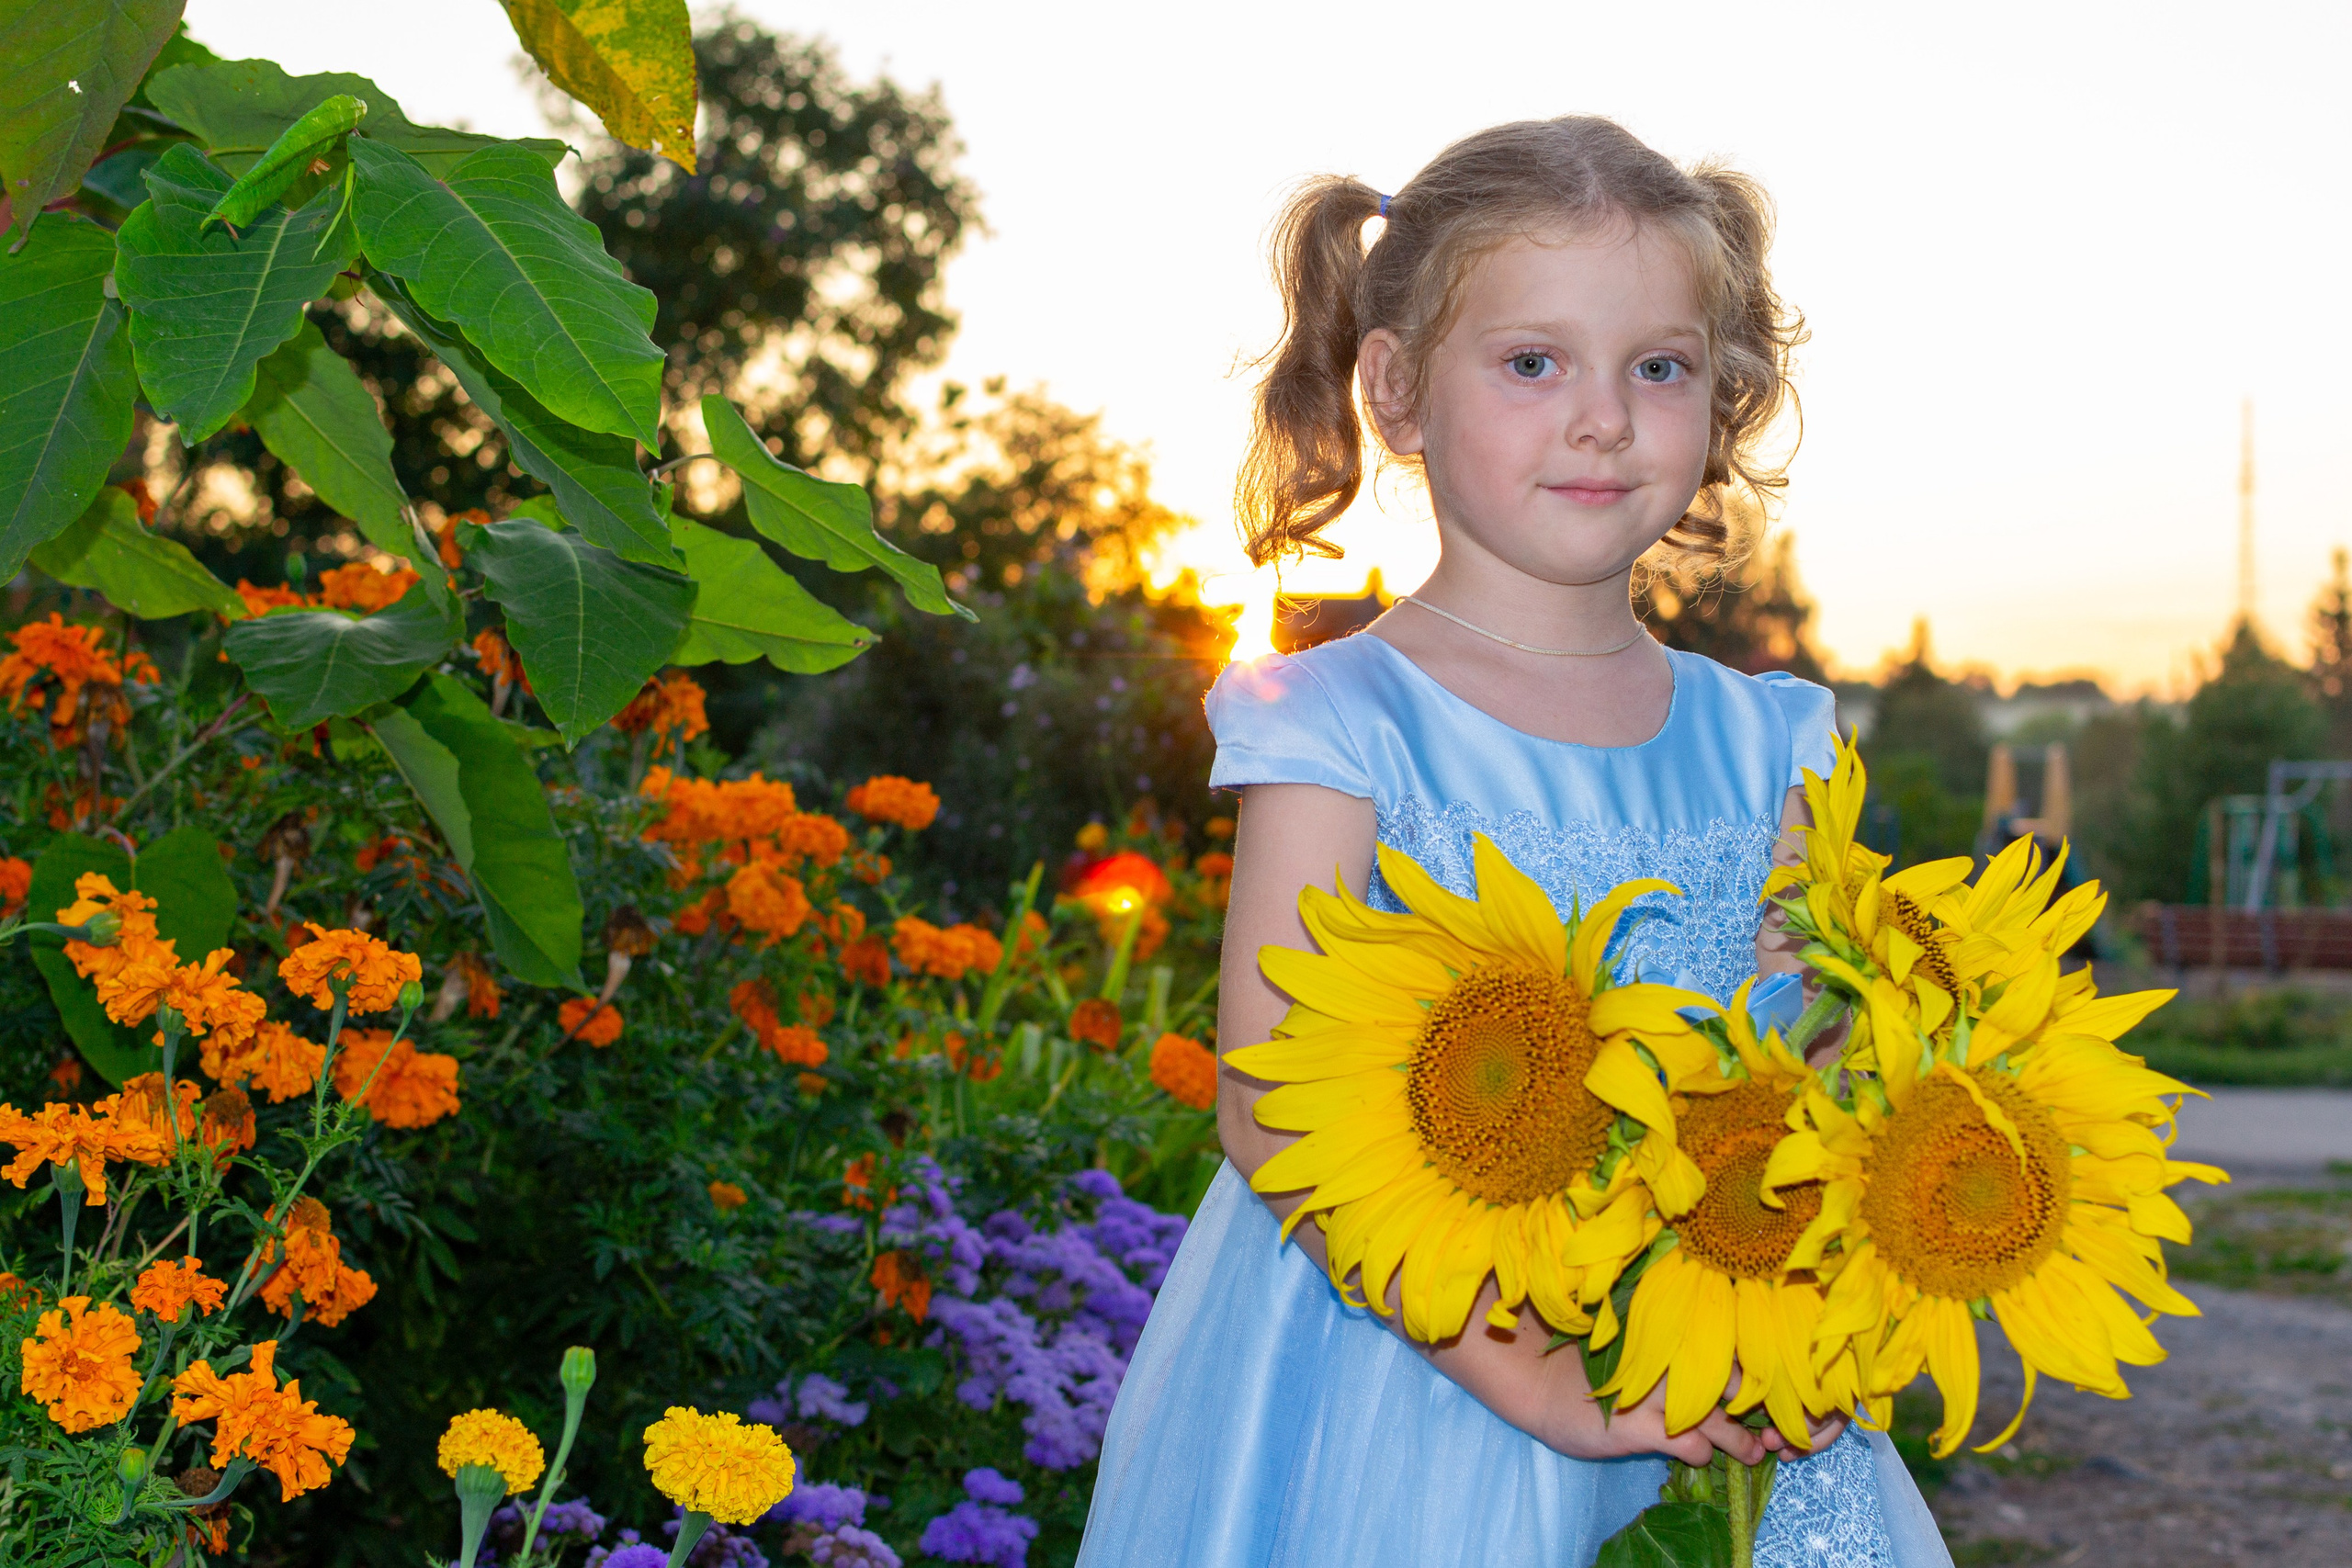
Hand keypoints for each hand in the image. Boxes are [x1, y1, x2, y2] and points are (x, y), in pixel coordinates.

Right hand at [1517, 1345, 1771, 1466]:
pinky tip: (1697, 1453)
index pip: (1726, 1347)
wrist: (1540, 1384)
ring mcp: (1654, 1394)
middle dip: (1753, 1406)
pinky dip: (1701, 1451)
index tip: (1764, 1391)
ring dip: (1740, 1440)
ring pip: (1718, 1418)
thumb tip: (1721, 1363)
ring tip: (1752, 1452)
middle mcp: (1666, 1361)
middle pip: (1732, 1382)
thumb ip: (1672, 1347)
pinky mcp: (1638, 1427)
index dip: (1752, 1372)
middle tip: (1766, 1424)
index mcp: (1668, 1336)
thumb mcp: (1635, 1344)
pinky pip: (1690, 1444)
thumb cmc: (1589, 1361)